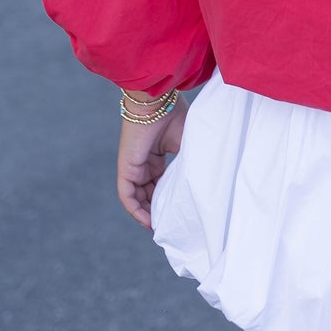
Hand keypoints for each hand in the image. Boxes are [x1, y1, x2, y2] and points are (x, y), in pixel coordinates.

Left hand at [117, 96, 186, 228]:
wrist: (158, 101)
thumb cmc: (175, 116)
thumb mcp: (189, 145)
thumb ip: (191, 165)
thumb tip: (204, 187)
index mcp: (158, 154)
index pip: (160, 183)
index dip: (168, 199)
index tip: (179, 212)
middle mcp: (145, 162)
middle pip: (149, 193)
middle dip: (158, 210)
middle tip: (171, 225)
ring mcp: (134, 166)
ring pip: (138, 198)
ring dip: (147, 214)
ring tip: (162, 228)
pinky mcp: (126, 168)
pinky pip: (127, 196)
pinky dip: (136, 210)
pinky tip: (148, 222)